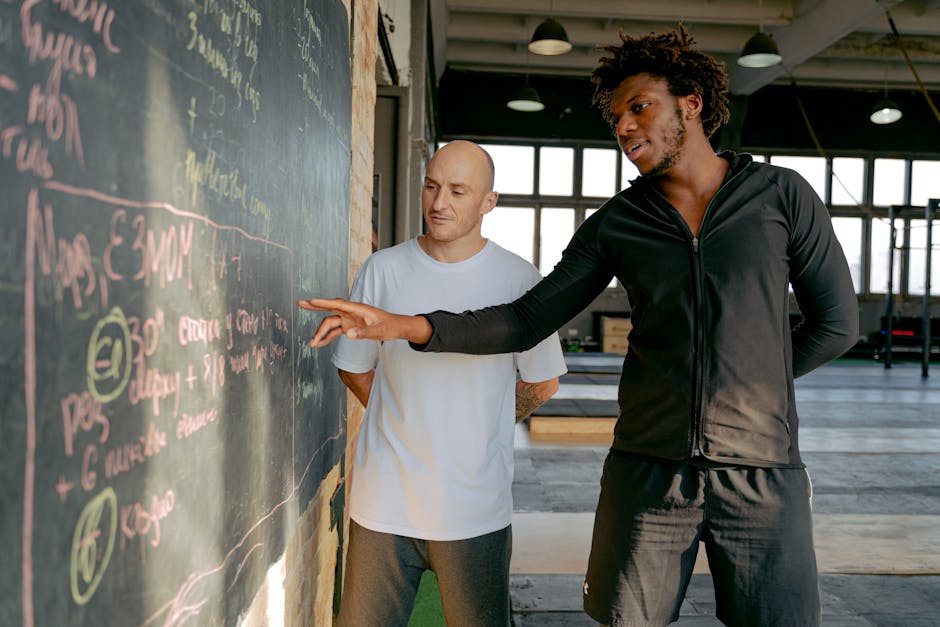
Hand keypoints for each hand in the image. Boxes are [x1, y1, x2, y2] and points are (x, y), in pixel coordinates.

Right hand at [297, 298, 432, 346]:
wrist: (396, 328)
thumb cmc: (389, 326)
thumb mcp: (379, 331)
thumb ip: (363, 332)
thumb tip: (348, 334)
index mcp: (358, 308)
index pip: (338, 303)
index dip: (324, 302)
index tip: (312, 300)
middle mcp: (351, 312)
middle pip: (329, 308)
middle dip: (315, 306)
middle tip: (300, 303)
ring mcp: (349, 320)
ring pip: (330, 323)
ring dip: (321, 333)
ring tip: (312, 344)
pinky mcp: (349, 327)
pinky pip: (335, 332)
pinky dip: (327, 338)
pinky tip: (319, 344)